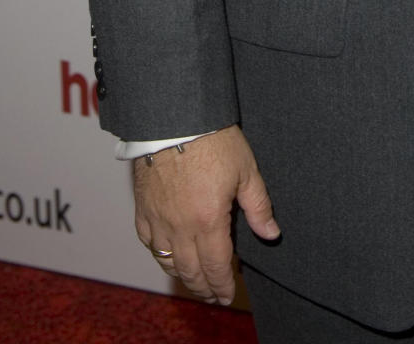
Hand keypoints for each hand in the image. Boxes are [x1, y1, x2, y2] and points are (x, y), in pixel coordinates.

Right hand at [134, 125, 279, 304]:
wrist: (173, 118)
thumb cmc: (212, 139)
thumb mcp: (246, 170)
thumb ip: (258, 206)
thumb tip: (271, 233)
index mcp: (208, 221)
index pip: (216, 267)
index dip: (223, 285)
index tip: (227, 295)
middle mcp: (180, 227)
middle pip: (191, 271)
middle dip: (204, 288)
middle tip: (213, 295)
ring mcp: (158, 220)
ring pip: (167, 262)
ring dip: (183, 276)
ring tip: (195, 281)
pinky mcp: (142, 209)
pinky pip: (149, 243)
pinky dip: (160, 256)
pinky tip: (168, 256)